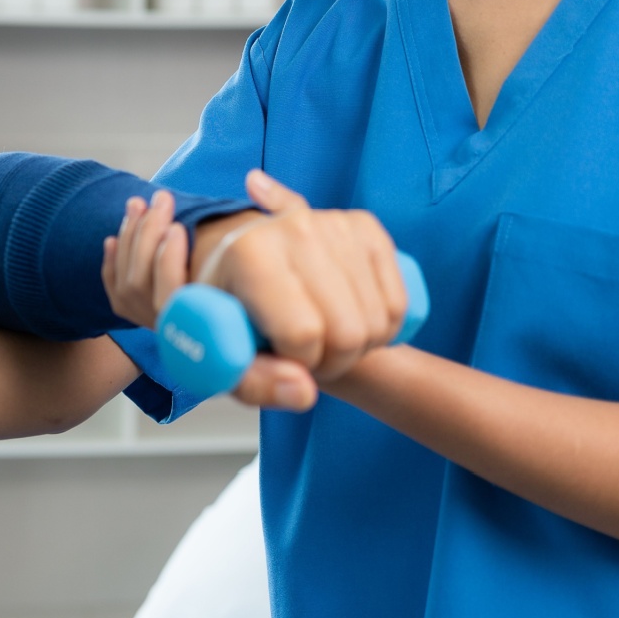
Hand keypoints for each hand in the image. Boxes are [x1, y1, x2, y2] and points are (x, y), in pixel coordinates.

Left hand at [101, 188, 320, 412]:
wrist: (270, 322)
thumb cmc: (285, 273)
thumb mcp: (291, 239)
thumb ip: (283, 208)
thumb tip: (254, 180)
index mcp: (218, 318)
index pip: (176, 298)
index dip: (169, 263)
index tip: (178, 228)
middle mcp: (188, 330)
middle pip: (144, 289)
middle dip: (147, 237)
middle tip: (161, 199)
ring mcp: (167, 327)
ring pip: (130, 289)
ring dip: (131, 241)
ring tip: (139, 204)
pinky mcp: (151, 320)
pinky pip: (118, 298)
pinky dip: (111, 266)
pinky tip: (113, 239)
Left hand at [194, 170, 407, 387]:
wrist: (234, 256)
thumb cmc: (227, 308)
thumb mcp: (220, 358)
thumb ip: (255, 384)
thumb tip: (304, 393)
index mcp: (250, 255)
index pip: (303, 333)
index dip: (299, 362)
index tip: (282, 357)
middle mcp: (295, 230)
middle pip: (348, 332)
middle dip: (332, 361)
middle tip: (306, 353)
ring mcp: (335, 224)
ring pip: (378, 322)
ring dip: (358, 347)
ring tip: (323, 336)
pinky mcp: (366, 228)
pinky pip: (398, 303)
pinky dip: (382, 328)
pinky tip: (349, 322)